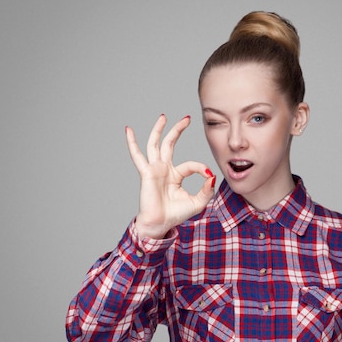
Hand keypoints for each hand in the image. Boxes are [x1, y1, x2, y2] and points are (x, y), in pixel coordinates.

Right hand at [125, 114, 215, 238]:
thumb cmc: (176, 215)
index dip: (201, 168)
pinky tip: (128, 130)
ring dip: (159, 130)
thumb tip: (212, 175)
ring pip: (155, 144)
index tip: (208, 175)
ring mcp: (154, 169)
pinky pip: (137, 156)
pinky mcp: (147, 172)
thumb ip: (207, 190)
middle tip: (186, 118)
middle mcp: (164, 169)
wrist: (160, 224)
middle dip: (178, 130)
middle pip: (170, 144)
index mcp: (175, 176)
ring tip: (163, 116)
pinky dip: (132, 143)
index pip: (190, 165)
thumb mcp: (198, 202)